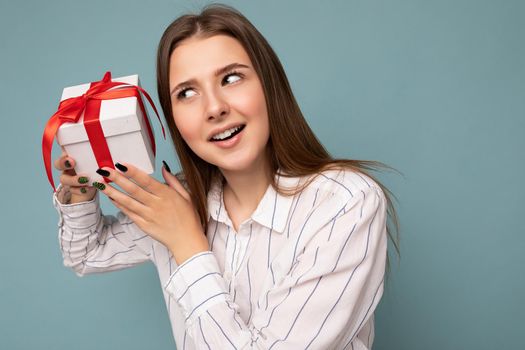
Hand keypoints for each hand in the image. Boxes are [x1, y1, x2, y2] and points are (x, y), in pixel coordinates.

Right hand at [54, 153, 95, 203]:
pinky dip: (79, 190)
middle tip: (73, 163)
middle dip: (64, 163)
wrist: (97, 182)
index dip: (61, 148)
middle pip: (58, 163)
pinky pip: (71, 189)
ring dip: (73, 179)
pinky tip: (87, 189)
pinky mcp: (71, 188)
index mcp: (72, 154)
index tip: (68, 151)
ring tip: (86, 179)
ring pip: (63, 178)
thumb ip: (98, 154)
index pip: (62, 149)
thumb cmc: (97, 165)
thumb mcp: (98, 159)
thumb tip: (105, 149)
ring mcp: (67, 177)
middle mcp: (67, 165)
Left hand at [94, 162, 208, 264]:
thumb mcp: (186, 196)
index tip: (120, 164)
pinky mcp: (144, 225)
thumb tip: (163, 167)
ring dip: (113, 192)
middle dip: (117, 179)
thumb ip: (173, 181)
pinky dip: (119, 205)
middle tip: (104, 170)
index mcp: (167, 195)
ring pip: (127, 202)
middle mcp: (156, 205)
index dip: (133, 172)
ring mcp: (148, 216)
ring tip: (100, 183)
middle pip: (133, 190)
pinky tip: (111, 197)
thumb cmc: (189, 218)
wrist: (187, 241)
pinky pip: (129, 213)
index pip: (146, 181)